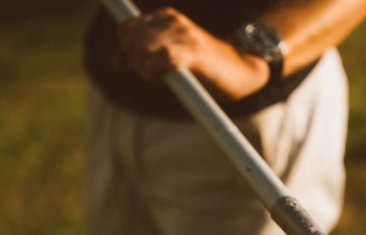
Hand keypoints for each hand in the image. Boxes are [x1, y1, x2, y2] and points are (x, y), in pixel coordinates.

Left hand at [114, 7, 268, 100]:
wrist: (242, 71)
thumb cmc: (206, 67)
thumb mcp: (171, 55)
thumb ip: (143, 56)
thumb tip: (115, 63)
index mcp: (166, 16)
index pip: (126, 29)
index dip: (126, 51)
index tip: (141, 67)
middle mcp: (173, 20)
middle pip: (130, 40)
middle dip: (133, 61)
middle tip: (150, 75)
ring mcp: (184, 34)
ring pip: (142, 48)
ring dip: (143, 69)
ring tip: (158, 77)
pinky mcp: (193, 51)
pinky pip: (160, 58)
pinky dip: (154, 72)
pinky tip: (163, 78)